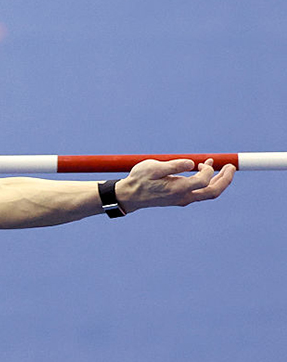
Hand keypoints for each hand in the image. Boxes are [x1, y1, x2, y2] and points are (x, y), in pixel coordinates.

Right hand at [116, 158, 235, 212]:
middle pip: (213, 192)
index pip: (204, 181)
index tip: (204, 161)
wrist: (129, 196)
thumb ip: (173, 165)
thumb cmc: (139, 180)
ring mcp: (183, 199)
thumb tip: (192, 163)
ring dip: (218, 181)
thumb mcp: (152, 168)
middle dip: (226, 179)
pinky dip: (207, 182)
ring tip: (221, 167)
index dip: (209, 170)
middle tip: (232, 166)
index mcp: (178, 189)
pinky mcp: (180, 199)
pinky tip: (203, 171)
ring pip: (208, 194)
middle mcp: (183, 197)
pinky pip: (200, 193)